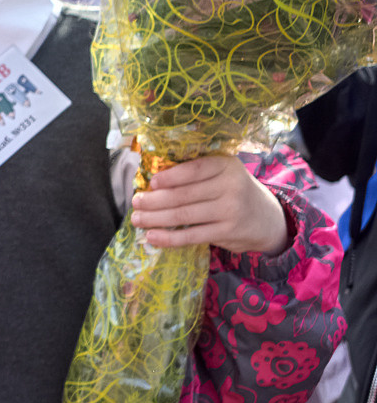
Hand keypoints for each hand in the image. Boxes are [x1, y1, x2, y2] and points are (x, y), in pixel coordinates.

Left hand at [131, 155, 291, 256]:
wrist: (268, 219)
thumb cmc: (234, 191)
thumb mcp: (223, 174)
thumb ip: (196, 173)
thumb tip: (152, 180)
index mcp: (226, 165)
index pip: (193, 169)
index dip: (170, 176)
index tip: (150, 182)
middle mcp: (230, 186)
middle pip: (183, 194)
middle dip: (154, 200)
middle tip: (135, 203)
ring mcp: (230, 210)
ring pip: (184, 215)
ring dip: (155, 218)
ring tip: (137, 219)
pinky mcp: (227, 232)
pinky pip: (192, 235)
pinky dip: (169, 237)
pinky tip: (153, 237)